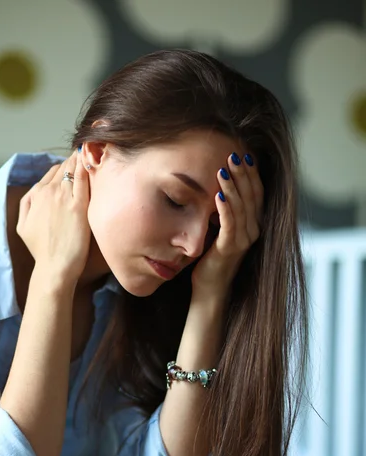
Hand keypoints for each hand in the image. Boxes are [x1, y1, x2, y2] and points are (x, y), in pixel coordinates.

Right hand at [16, 150, 90, 287]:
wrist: (55, 266)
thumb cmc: (41, 250)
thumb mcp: (22, 226)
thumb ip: (27, 204)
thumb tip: (36, 190)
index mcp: (36, 195)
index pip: (53, 173)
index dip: (65, 168)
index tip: (75, 164)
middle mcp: (49, 192)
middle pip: (64, 169)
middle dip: (74, 162)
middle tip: (86, 154)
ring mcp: (64, 198)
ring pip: (73, 171)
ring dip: (81, 161)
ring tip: (90, 153)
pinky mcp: (79, 206)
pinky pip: (82, 180)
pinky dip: (85, 168)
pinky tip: (91, 160)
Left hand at [191, 152, 262, 298]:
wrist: (209, 287)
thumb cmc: (212, 256)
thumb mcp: (220, 228)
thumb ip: (225, 210)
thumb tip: (218, 185)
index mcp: (254, 224)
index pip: (257, 193)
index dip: (251, 174)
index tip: (242, 155)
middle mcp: (253, 230)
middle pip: (252, 196)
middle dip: (243, 174)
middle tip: (232, 155)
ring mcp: (244, 240)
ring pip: (242, 208)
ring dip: (233, 186)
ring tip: (224, 169)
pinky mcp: (230, 249)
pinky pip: (230, 224)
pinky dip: (225, 207)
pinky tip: (218, 194)